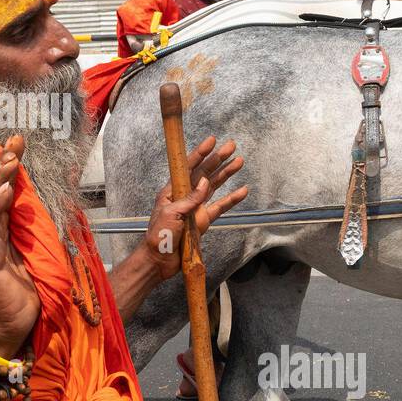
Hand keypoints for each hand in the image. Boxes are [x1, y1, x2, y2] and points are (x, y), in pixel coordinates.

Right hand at [0, 135, 39, 359]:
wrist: (14, 324)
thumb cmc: (23, 288)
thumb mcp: (29, 248)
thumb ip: (26, 224)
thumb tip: (34, 196)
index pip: (0, 190)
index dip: (7, 165)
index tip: (18, 141)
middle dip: (3, 165)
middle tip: (14, 141)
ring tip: (10, 161)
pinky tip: (5, 192)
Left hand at [141, 135, 246, 281]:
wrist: (159, 260)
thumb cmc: (159, 235)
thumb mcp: (172, 214)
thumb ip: (190, 199)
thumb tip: (205, 183)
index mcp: (173, 190)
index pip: (188, 167)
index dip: (200, 153)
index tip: (212, 140)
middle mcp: (185, 196)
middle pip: (205, 173)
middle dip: (218, 159)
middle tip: (231, 146)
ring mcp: (196, 208)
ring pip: (214, 186)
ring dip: (226, 174)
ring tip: (239, 161)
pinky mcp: (203, 221)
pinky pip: (220, 207)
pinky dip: (232, 199)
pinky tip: (242, 191)